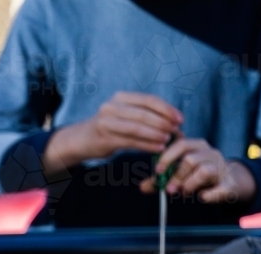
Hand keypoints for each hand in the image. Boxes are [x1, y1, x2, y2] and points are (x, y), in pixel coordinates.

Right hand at [44, 92, 182, 173]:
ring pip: (138, 128)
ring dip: (156, 135)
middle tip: (177, 132)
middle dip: (164, 123)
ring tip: (169, 140)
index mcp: (121, 97)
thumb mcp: (123, 114)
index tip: (180, 119)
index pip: (149, 100)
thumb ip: (143, 114)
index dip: (167, 109)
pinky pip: (131, 142)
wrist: (80, 139)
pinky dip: (147, 145)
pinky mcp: (105, 139)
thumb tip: (172, 121)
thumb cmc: (108, 127)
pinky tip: (158, 148)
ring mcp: (107, 123)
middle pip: (144, 114)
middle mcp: (112, 107)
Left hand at [140, 137, 256, 203]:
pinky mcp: (230, 184)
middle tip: (169, 190)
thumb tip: (142, 187)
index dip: (167, 157)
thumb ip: (161, 179)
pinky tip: (203, 197)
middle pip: (191, 159)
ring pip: (204, 171)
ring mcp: (222, 168)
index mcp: (197, 146)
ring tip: (185, 192)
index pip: (181, 144)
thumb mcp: (178, 174)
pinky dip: (210, 195)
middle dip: (176, 176)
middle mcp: (211, 153)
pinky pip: (221, 189)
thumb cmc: (197, 175)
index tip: (157, 171)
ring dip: (189, 184)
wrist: (228, 182)